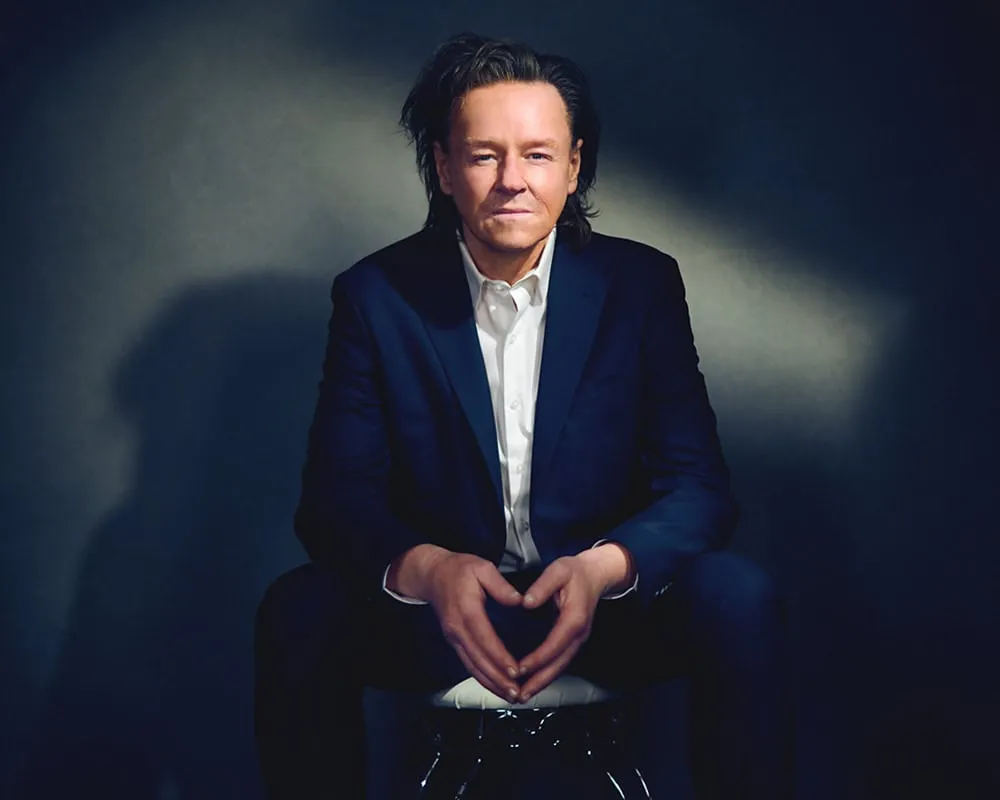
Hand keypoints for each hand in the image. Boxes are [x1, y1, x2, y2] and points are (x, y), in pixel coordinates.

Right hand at [424, 552, 524, 701]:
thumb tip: (519, 600)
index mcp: (466, 610)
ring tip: (511, 695)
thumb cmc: (459, 569)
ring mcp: (454, 637)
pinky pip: (469, 664)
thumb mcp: (482, 568)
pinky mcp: (455, 642)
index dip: (500, 657)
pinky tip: (496, 687)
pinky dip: (483, 678)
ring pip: (473, 666)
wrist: (433, 575)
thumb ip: (501, 585)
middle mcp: (457, 628)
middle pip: (478, 659)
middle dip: (498, 679)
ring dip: (491, 684)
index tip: (516, 671)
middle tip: (517, 692)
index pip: (484, 638)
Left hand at [515, 554, 607, 701]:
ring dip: (542, 682)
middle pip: (560, 663)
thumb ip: (542, 586)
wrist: (595, 574)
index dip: (538, 658)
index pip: (555, 644)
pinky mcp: (573, 641)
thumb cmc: (574, 572)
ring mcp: (578, 639)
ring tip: (522, 696)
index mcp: (574, 617)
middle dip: (540, 681)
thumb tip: (526, 602)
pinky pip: (560, 661)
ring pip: (561, 666)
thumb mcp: (558, 570)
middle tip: (519, 695)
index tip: (520, 668)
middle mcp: (579, 633)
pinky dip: (547, 674)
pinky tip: (533, 682)